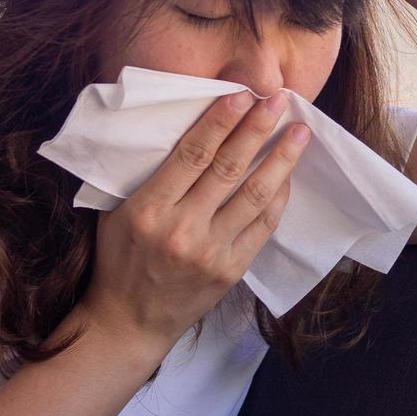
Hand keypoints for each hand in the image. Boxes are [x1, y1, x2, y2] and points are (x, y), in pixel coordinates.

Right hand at [82, 88, 310, 347]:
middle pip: (228, 168)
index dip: (220, 122)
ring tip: (299, 132)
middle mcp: (181, 229)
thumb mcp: (117, 211)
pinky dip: (278, 197)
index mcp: (148, 209)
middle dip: (257, 129)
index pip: (192, 154)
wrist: (129, 321)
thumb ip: (149, 176)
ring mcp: (210, 252)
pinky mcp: (231, 270)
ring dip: (281, 159)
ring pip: (254, 195)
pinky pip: (262, 226)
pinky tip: (288, 174)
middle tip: (280, 99)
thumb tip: (188, 129)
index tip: (242, 95)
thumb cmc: (120, 258)